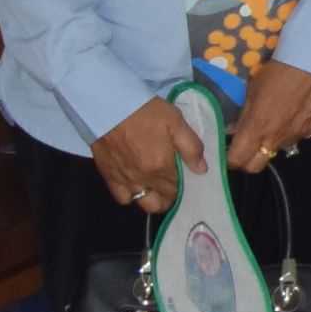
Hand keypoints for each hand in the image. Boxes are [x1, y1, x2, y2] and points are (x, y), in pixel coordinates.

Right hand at [88, 97, 201, 212]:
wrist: (109, 107)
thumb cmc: (146, 112)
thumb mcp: (176, 122)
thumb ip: (191, 147)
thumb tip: (202, 169)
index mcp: (162, 166)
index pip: (179, 189)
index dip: (185, 186)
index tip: (187, 179)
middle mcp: (144, 178)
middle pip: (164, 200)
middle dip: (172, 195)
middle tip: (174, 183)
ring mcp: (125, 180)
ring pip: (145, 204)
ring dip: (154, 199)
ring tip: (157, 188)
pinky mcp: (109, 177)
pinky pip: (123, 198)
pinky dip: (132, 197)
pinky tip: (137, 186)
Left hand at [226, 61, 310, 174]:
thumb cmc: (276, 73)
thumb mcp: (252, 92)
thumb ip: (244, 116)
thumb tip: (235, 129)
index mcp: (256, 129)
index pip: (237, 161)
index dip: (231, 158)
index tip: (231, 150)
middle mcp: (276, 139)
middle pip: (256, 167)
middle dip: (249, 160)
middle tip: (249, 144)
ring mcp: (298, 136)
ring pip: (279, 149)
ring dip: (274, 140)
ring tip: (278, 118)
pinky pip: (300, 136)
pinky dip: (294, 129)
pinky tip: (297, 111)